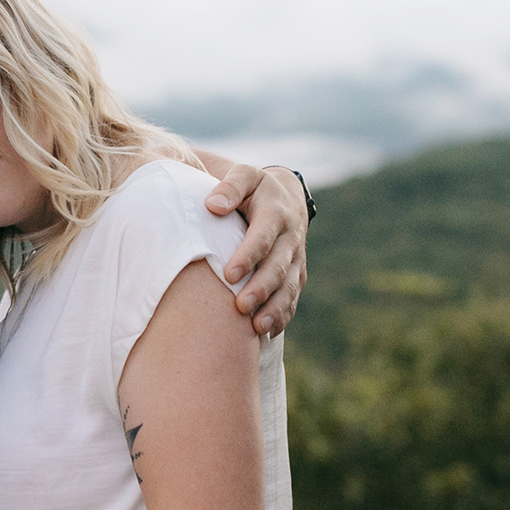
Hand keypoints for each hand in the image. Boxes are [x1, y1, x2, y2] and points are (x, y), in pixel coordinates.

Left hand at [204, 163, 308, 336]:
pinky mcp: (297, 274)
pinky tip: (267, 333)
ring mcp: (296, 258)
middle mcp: (290, 238)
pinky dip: (283, 315)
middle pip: (278, 267)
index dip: (248, 256)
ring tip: (257, 327)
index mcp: (276, 213)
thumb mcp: (244, 176)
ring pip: (289, 287)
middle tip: (240, 306)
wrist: (286, 196)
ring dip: (275, 308)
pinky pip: (292, 297)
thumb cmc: (254, 188)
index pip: (262, 237)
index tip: (229, 274)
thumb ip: (230, 186)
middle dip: (261, 288)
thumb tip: (212, 205)